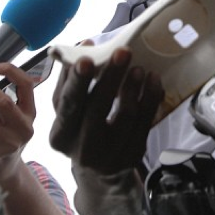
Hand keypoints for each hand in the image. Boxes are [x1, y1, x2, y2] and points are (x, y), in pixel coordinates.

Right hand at [50, 47, 162, 175]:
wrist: (98, 170)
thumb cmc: (80, 128)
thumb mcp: (67, 110)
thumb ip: (70, 79)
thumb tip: (84, 44)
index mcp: (60, 136)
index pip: (68, 106)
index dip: (77, 82)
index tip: (86, 59)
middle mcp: (82, 150)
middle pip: (97, 110)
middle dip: (111, 78)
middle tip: (123, 52)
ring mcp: (110, 156)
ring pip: (125, 117)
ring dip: (133, 88)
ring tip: (139, 67)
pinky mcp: (133, 155)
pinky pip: (146, 123)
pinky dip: (150, 98)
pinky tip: (153, 80)